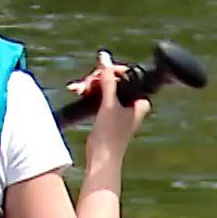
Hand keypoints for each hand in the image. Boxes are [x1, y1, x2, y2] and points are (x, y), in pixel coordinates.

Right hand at [77, 51, 148, 165]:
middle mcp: (132, 102)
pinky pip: (99, 96)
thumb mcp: (108, 104)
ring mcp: (121, 108)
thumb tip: (104, 56)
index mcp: (140, 99)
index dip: (110, 71)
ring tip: (76, 89)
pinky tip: (78, 92)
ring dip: (89, 86)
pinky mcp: (109, 114)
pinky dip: (89, 94)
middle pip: (113, 80)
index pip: (126, 74)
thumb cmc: (109, 137)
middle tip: (84, 84)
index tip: (96, 74)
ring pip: (104, 87)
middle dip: (95, 80)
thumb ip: (107, 78)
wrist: (102, 161)